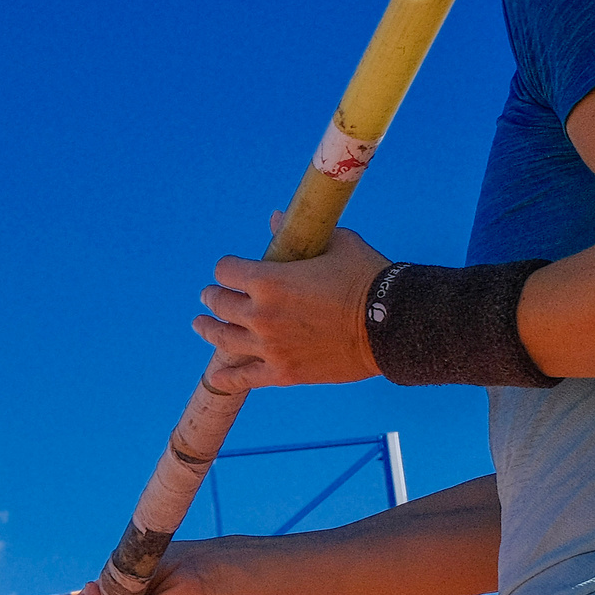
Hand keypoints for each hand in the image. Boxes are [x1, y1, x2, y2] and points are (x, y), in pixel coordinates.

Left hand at [194, 224, 389, 390]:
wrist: (394, 325)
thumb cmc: (368, 278)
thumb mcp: (337, 244)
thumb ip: (299, 234)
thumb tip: (274, 217)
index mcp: (269, 281)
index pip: (226, 270)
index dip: (227, 267)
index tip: (229, 268)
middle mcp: (260, 314)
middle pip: (219, 303)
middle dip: (212, 295)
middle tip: (210, 295)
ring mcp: (268, 346)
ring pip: (221, 338)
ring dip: (207, 329)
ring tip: (200, 324)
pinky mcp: (282, 372)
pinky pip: (244, 377)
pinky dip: (228, 377)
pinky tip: (217, 376)